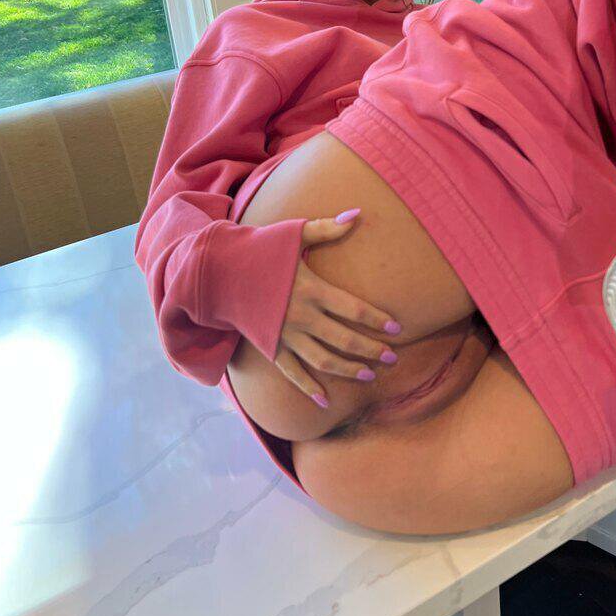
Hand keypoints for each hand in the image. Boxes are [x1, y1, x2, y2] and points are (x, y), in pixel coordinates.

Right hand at [274, 210, 400, 405]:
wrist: (219, 270)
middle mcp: (302, 316)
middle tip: (392, 358)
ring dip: (348, 370)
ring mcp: (286, 335)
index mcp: (313, 289)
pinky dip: (308, 388)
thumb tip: (358, 214)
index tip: (397, 329)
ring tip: (369, 375)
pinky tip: (324, 402)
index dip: (377, 320)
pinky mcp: (271, 346)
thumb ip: (327, 228)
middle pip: (345, 339)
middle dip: (371, 350)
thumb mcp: (294, 233)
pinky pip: (292, 372)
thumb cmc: (260, 248)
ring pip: (324, 360)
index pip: (354, 309)